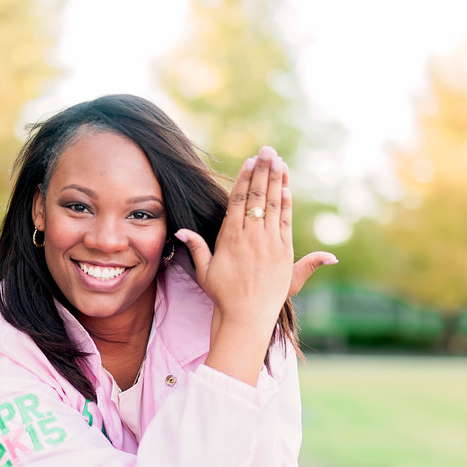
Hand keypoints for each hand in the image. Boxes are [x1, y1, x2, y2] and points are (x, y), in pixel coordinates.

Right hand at [177, 146, 337, 332]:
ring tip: (279, 161)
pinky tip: (287, 187)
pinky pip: (286, 222)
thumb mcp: (205, 271)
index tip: (250, 161)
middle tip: (267, 150)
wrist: (246, 317)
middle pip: (258, 196)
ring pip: (274, 204)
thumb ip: (196, 248)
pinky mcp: (283, 252)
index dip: (245, 179)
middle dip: (263, 171)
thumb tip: (180, 231)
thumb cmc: (224, 295)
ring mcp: (269, 243)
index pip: (239, 200)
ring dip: (277, 181)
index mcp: (230, 237)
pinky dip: (287, 204)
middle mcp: (250, 236)